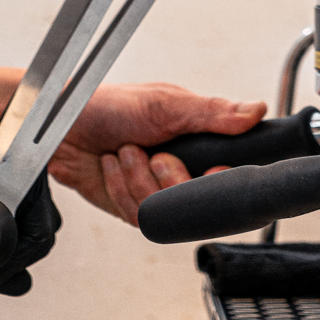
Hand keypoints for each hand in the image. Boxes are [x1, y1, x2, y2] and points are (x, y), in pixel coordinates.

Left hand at [49, 83, 264, 224]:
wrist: (63, 125)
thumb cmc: (112, 105)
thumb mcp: (165, 103)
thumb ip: (212, 112)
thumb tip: (256, 111)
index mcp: (198, 142)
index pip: (231, 174)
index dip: (225, 181)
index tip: (214, 171)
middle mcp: (182, 169)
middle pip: (198, 202)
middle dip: (172, 179)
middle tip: (156, 155)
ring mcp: (157, 191)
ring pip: (166, 212)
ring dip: (140, 181)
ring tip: (126, 151)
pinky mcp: (134, 208)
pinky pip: (139, 216)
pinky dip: (122, 189)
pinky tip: (113, 166)